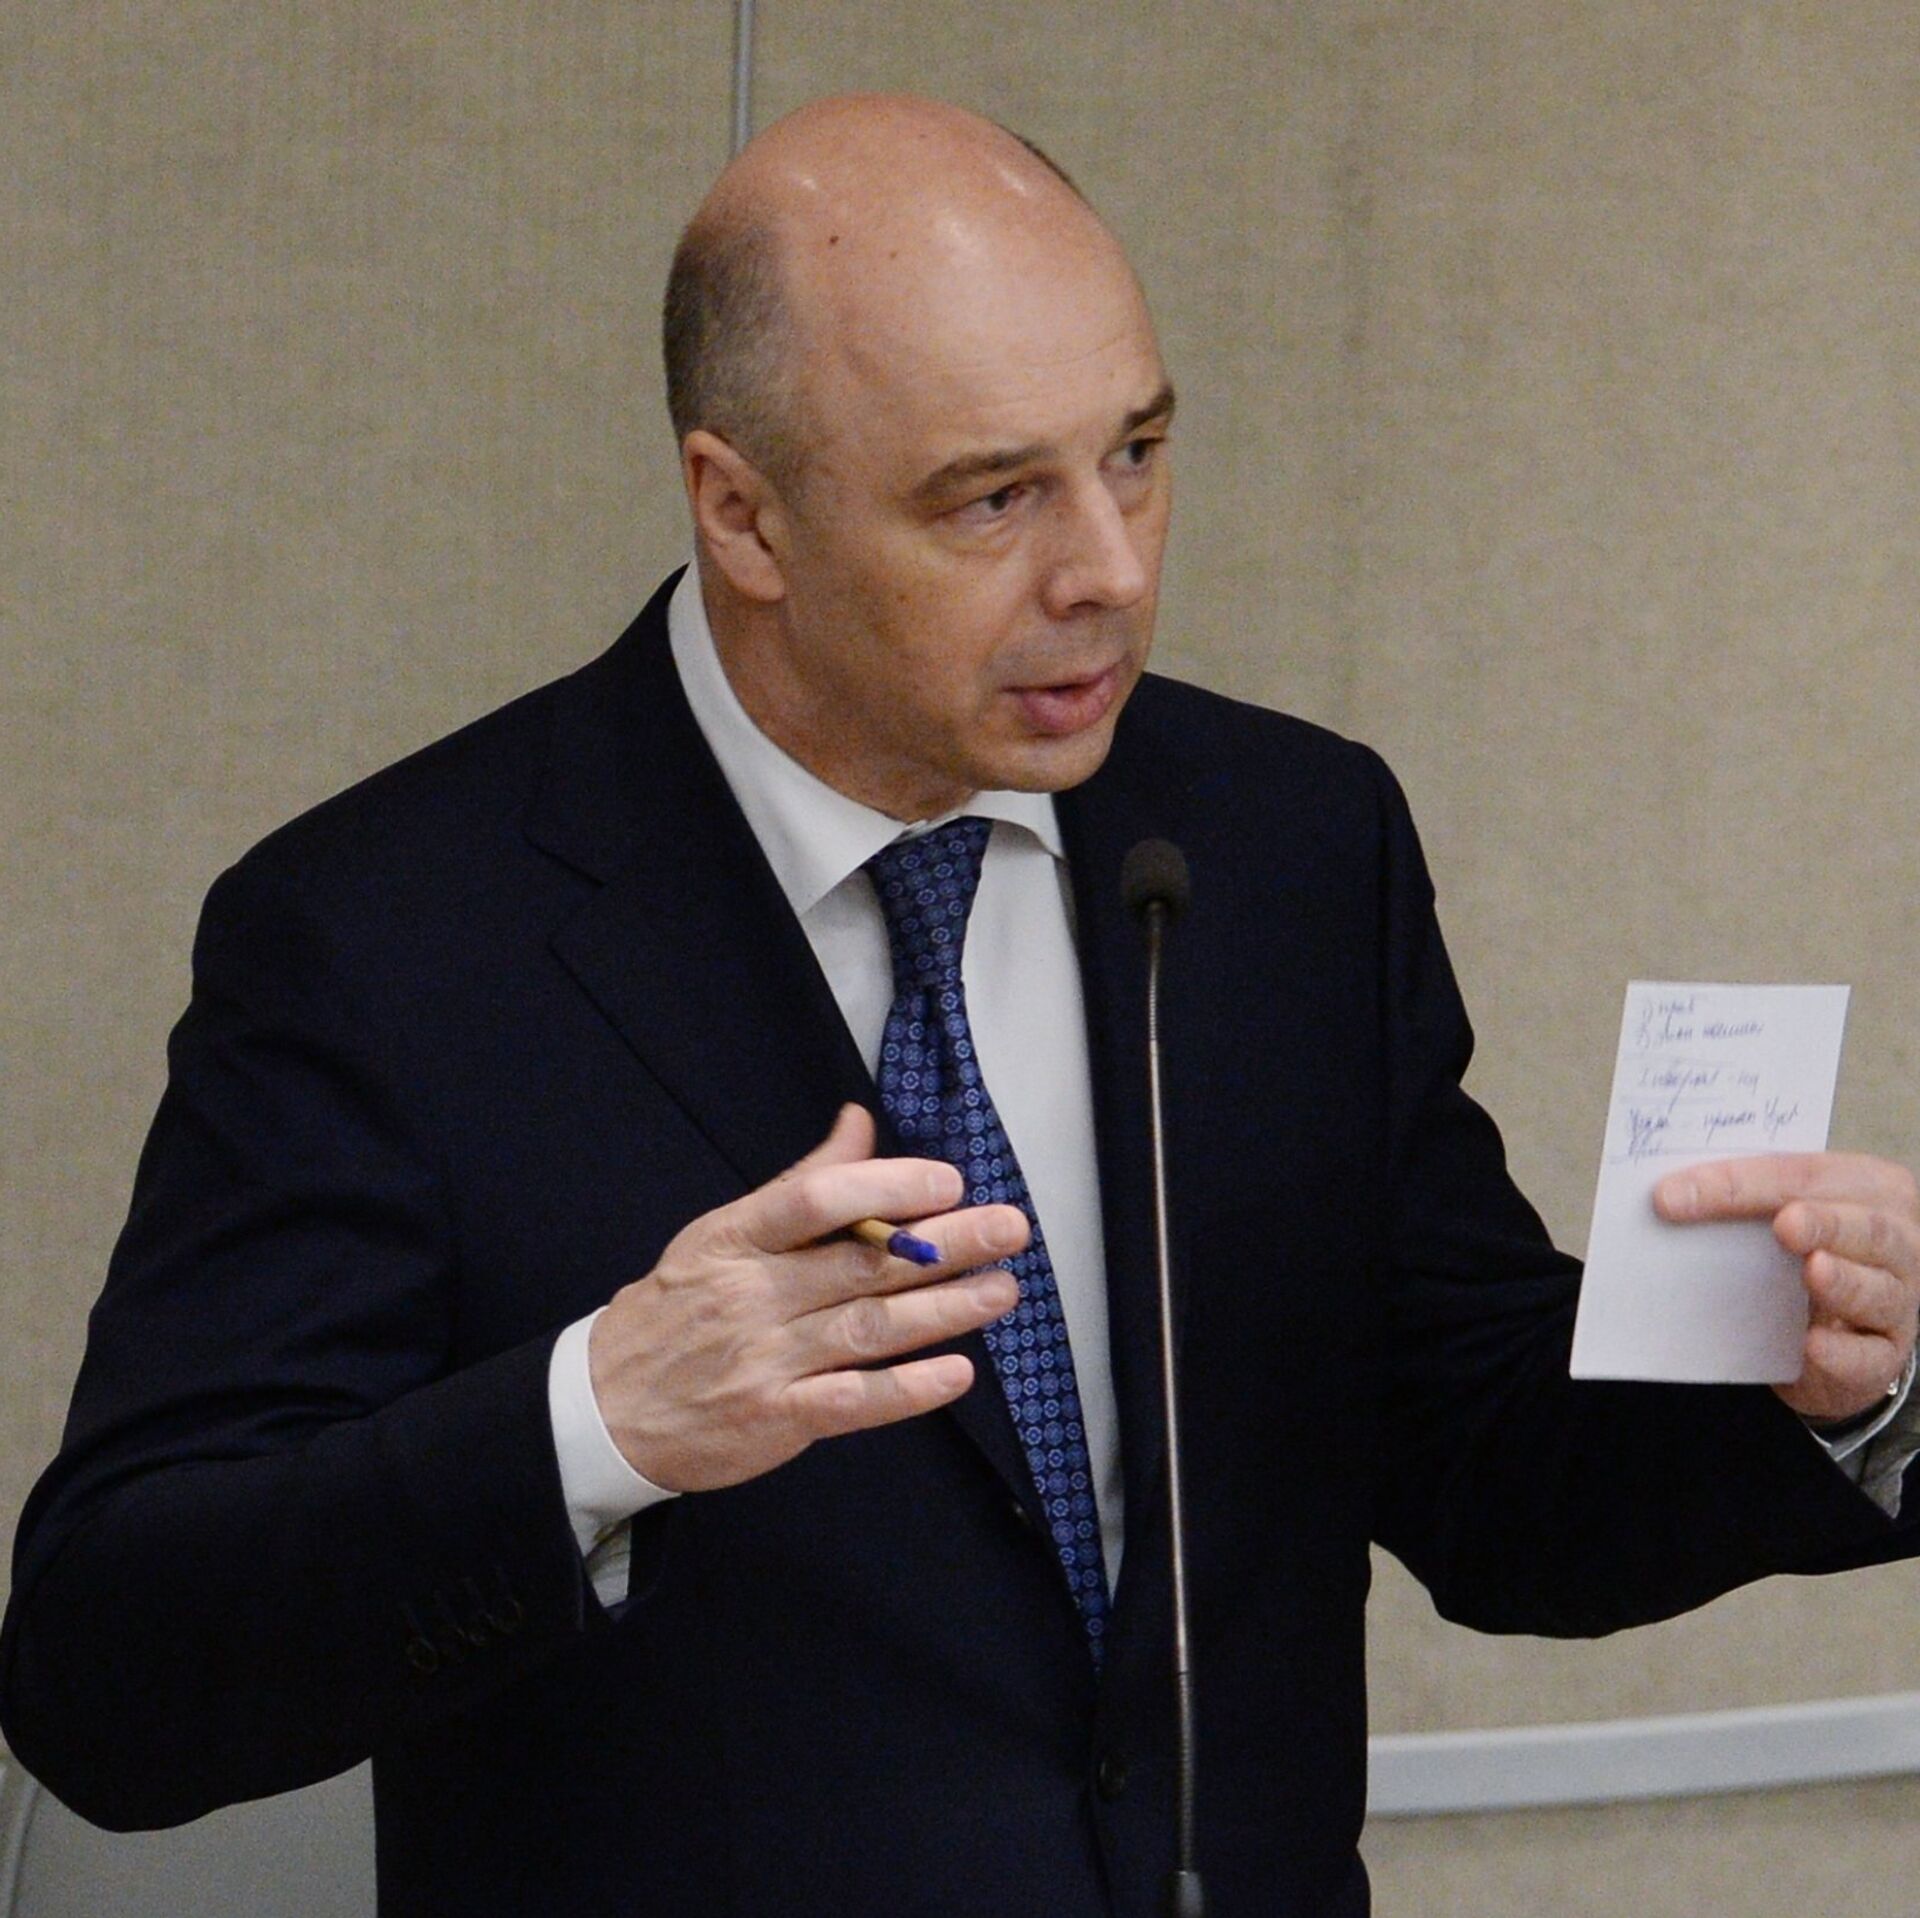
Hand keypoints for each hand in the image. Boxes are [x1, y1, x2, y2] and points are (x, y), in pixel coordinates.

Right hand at [588, 1104, 1028, 1491]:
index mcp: (739, 1239)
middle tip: (1009, 1228)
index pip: (816, 1199)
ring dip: (943, 1310)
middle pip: (862, 1263)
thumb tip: (858, 1121)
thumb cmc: (677, 1308)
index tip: (948, 1179)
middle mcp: (754, 1295)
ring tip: (1001, 1290)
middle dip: (945, 1243)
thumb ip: (799, 1183)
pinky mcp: (775, 1419)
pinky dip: (906, 1391)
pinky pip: (851, 1404)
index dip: (886, 1185)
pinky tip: (956, 1374)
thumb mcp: (721, 1233)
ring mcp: (765, 1360)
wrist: (604, 1406)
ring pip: (868, 1329)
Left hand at [1654, 1152, 1919, 1422]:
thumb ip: (1741, 1201)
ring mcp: (1900, 1298)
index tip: (1672, 1194)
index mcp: (1868, 1186)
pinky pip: (1869, 1356)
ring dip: (1845, 1281)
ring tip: (1813, 1271)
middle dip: (1824, 1223)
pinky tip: (1813, 1345)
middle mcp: (1898, 1238)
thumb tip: (1664, 1196)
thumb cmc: (1800, 1251)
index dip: (1741, 1182)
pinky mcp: (1885, 1353)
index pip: (1804, 1173)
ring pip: (1881, 1289)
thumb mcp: (1776, 1214)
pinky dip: (1842, 1352)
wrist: (1833, 1324)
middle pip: (1863, 1226)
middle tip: (1785, 1225)